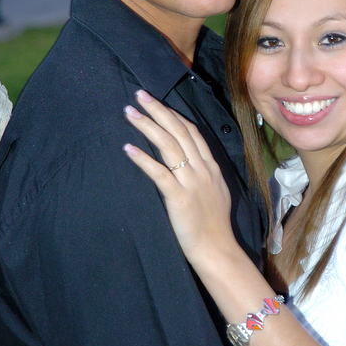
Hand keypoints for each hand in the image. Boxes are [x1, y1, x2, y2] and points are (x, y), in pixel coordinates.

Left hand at [123, 90, 235, 262]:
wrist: (217, 249)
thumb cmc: (213, 223)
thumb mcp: (215, 190)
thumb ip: (203, 172)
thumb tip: (188, 160)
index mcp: (210, 166)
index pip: (191, 131)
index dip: (173, 114)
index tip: (156, 101)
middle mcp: (202, 169)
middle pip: (178, 131)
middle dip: (157, 110)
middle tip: (139, 95)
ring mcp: (192, 182)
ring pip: (168, 146)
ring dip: (147, 126)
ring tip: (129, 113)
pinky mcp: (179, 198)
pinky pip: (159, 173)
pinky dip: (143, 159)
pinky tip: (128, 148)